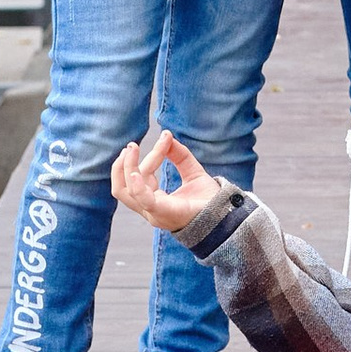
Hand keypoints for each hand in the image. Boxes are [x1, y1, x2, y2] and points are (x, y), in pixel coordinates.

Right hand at [110, 128, 224, 234]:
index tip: (166, 137)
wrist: (225, 216)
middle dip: (124, 165)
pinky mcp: (164, 212)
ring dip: (127, 168)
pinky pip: (144, 200)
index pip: (141, 176)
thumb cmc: (207, 200)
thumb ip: (180, 156)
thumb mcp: (192, 173)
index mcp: (154, 201)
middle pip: (125, 185)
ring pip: (128, 191)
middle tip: (131, 145)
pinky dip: (137, 186)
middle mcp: (149, 208)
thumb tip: (167, 135)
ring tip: (131, 149)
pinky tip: (135, 173)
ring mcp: (154, 212)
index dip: (151, 155)